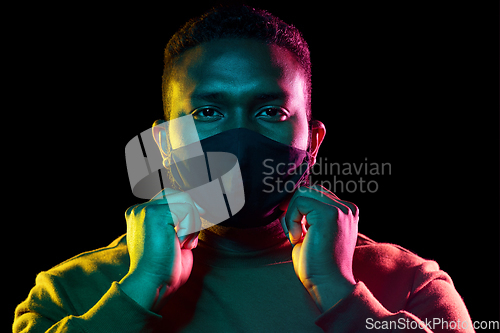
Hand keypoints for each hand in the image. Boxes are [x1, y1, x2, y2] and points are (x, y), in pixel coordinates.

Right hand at [119, 188, 204, 311]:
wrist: (152, 284)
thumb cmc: (163, 269)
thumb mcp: (172, 240)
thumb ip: (178, 222)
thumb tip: (198, 208)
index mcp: (139, 216)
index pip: (168, 199)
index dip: (187, 210)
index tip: (195, 226)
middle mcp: (139, 210)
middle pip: (176, 194)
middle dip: (192, 211)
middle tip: (194, 233)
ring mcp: (145, 210)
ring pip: (185, 200)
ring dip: (192, 223)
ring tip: (185, 243)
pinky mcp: (155, 213)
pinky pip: (187, 209)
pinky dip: (190, 227)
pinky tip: (180, 243)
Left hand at [280, 185, 358, 311]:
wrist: (328, 284)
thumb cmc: (317, 264)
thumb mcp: (313, 232)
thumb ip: (308, 215)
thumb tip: (288, 199)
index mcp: (347, 212)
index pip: (315, 193)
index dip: (298, 207)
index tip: (295, 229)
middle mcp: (348, 208)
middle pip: (308, 189)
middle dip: (293, 208)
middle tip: (293, 232)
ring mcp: (341, 209)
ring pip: (302, 192)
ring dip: (292, 214)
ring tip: (297, 236)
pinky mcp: (330, 213)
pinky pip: (300, 202)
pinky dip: (292, 219)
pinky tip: (298, 238)